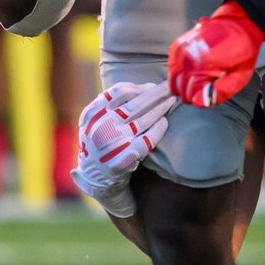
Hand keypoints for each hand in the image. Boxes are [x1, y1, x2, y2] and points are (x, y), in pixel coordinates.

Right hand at [70, 82, 176, 216]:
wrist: (95, 178)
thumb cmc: (101, 142)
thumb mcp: (96, 119)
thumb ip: (115, 102)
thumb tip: (148, 87)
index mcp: (92, 115)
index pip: (118, 93)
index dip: (138, 87)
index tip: (151, 86)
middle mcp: (101, 128)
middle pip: (133, 105)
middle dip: (156, 94)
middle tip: (170, 86)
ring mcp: (111, 146)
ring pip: (141, 121)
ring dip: (160, 108)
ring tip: (172, 100)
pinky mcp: (121, 162)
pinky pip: (144, 142)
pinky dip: (157, 131)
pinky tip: (164, 123)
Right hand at [168, 1, 264, 107]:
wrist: (238, 23)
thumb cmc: (242, 50)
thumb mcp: (239, 76)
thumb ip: (220, 92)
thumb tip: (197, 102)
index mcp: (205, 65)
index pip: (190, 94)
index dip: (200, 98)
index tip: (209, 93)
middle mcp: (189, 56)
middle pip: (180, 87)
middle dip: (191, 92)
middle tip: (205, 87)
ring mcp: (181, 49)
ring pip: (173, 78)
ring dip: (183, 83)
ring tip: (198, 79)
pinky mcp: (178, 44)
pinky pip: (171, 66)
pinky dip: (178, 72)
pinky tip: (191, 71)